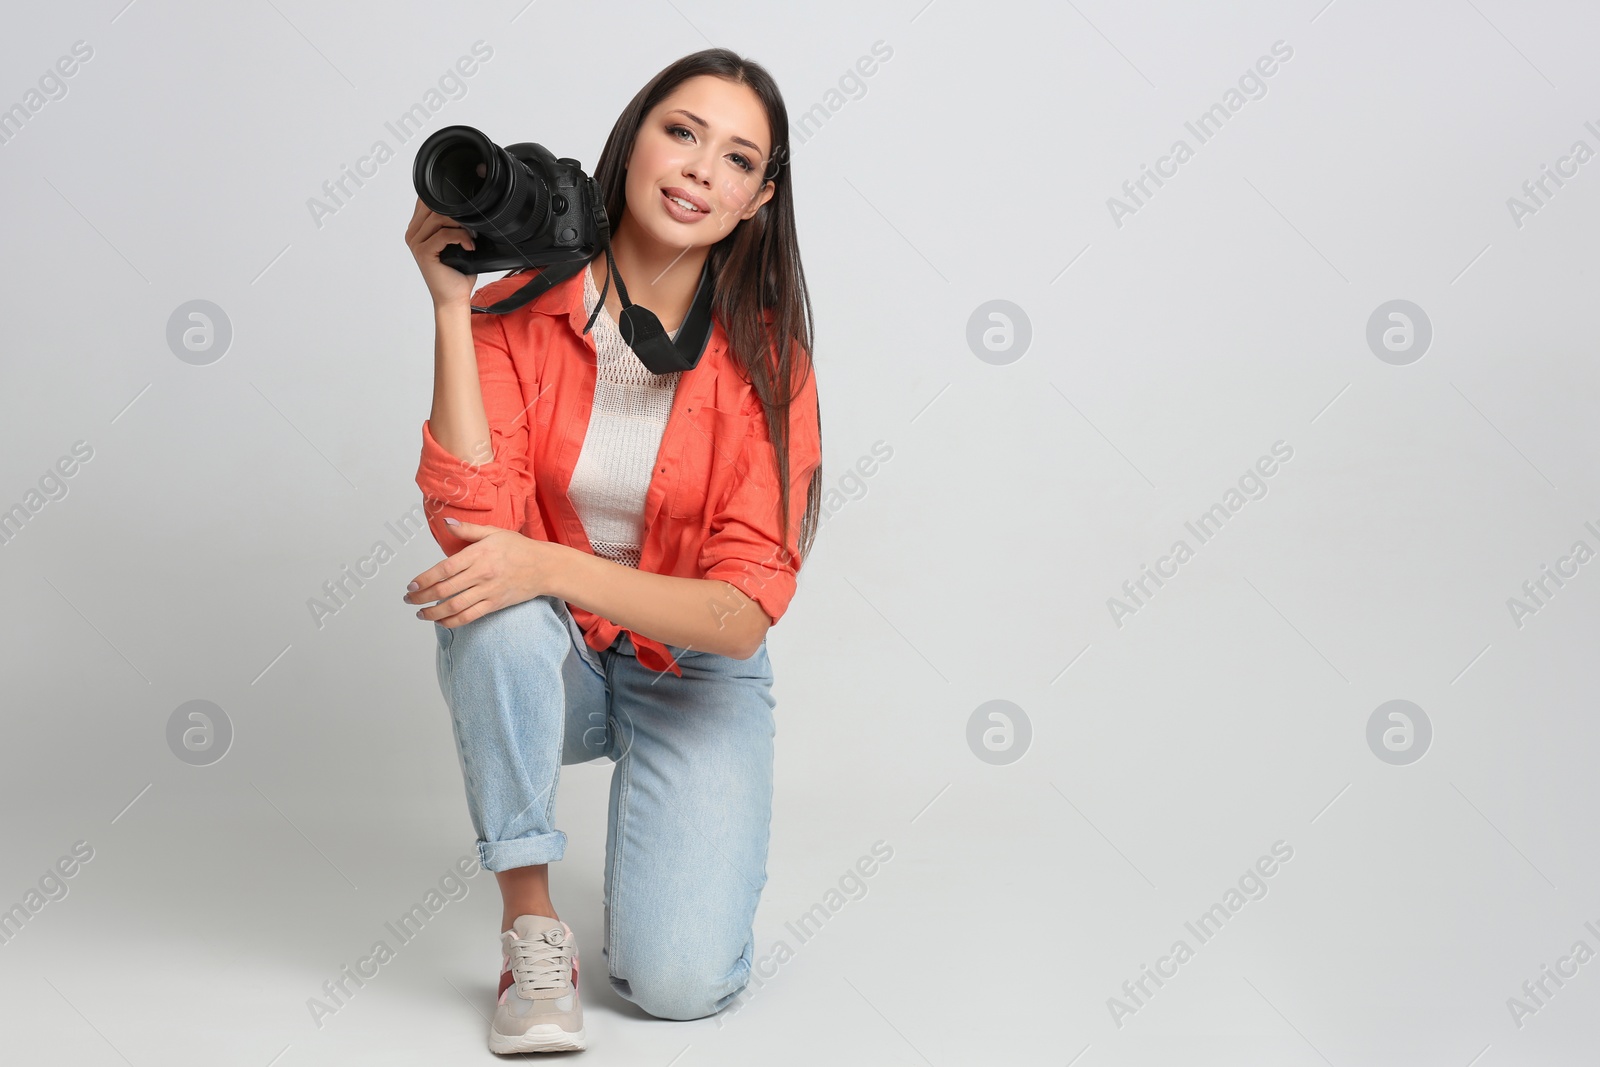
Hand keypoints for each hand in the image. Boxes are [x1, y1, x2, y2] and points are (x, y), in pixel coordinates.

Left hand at [404, 521, 565, 626]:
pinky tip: (441, 621)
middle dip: (422, 598)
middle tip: (409, 600)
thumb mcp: (494, 532)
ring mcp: (488, 591)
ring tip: (420, 614)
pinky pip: (469, 616)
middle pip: (445, 589)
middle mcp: (482, 574)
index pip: (445, 569)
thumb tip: (446, 523)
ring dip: (433, 613)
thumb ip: (468, 529)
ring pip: (455, 606)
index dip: (425, 579)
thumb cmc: (519, 548)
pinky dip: (452, 621)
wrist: (544, 567)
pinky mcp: (495, 604)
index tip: (411, 585)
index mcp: (479, 555)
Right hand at [405, 194, 480, 309]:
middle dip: (457, 214)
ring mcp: (416, 242)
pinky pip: (444, 234)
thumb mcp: (455, 241)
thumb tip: (467, 207)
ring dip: (461, 226)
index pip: (428, 201)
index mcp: (418, 228)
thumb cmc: (456, 272)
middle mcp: (413, 233)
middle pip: (434, 206)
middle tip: (471, 230)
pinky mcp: (423, 251)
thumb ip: (453, 222)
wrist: (453, 297)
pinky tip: (469, 246)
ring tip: (470, 238)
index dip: (447, 201)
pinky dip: (460, 237)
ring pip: (439, 218)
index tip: (465, 214)